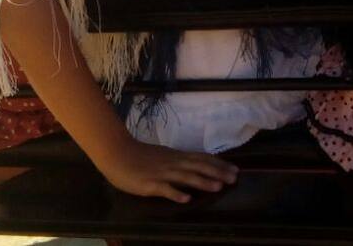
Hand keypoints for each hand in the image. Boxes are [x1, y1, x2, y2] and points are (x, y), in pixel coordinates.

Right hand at [95, 139, 238, 203]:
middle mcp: (173, 163)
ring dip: (203, 182)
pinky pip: (165, 189)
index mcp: (176, 156)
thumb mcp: (163, 155)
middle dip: (218, 172)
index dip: (219, 164)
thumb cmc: (138, 155)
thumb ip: (177, 160)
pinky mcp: (150, 184)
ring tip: (218, 187)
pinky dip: (176, 194)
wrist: (117, 153)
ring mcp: (162, 173)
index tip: (234, 169)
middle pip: (199, 167)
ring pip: (186, 177)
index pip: (202, 159)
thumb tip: (193, 164)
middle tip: (234, 178)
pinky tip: (186, 199)